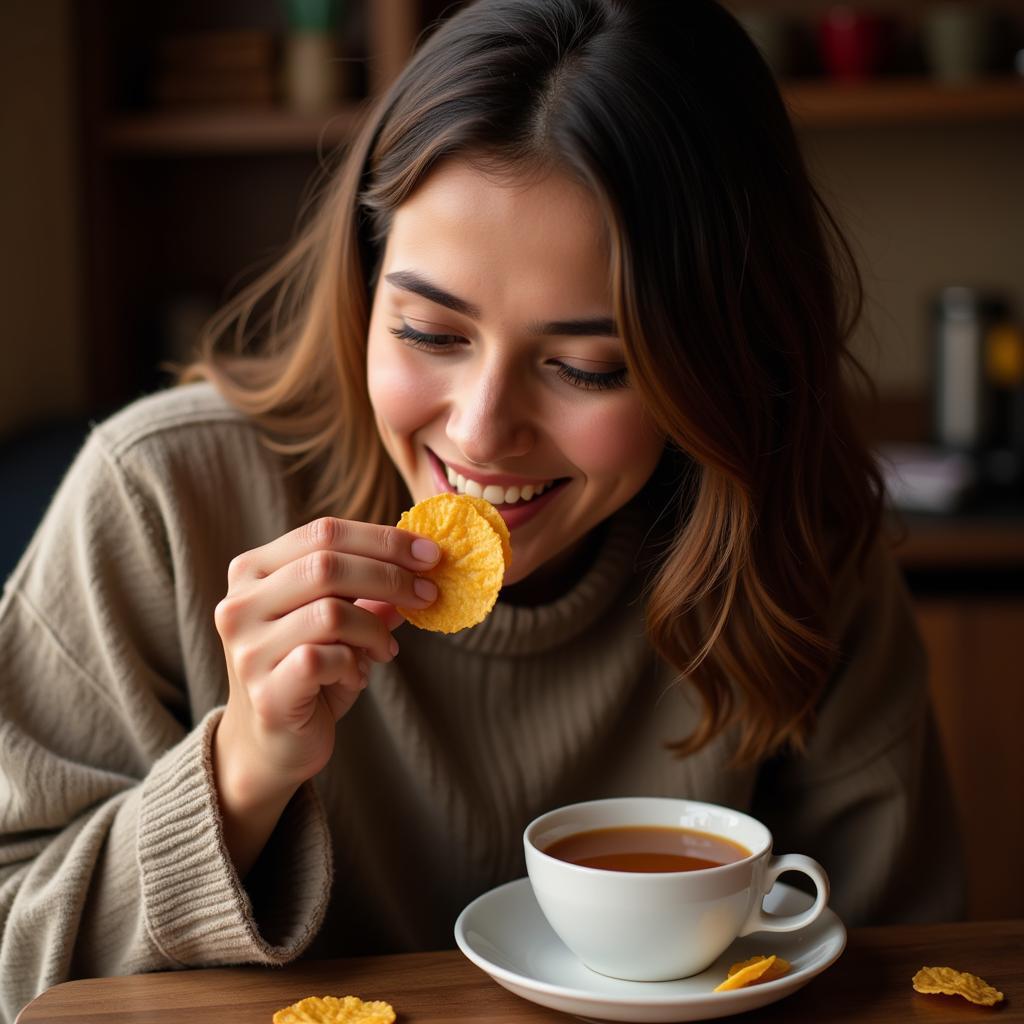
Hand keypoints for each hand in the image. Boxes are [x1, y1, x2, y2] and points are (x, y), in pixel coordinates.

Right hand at [213, 516, 439, 802]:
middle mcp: (240, 604)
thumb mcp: (340, 621)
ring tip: (385, 649)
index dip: (382, 539)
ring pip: (330, 611)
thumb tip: (423, 561)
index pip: (323, 532)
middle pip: (327, 564)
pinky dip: (354, 664)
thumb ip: (369, 590)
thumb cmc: (309, 671)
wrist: (271, 745)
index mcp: (253, 571)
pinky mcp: (265, 690)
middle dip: (390, 576)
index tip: (430, 553)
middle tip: (428, 594)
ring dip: (373, 628)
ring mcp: (247, 648)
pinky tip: (357, 676)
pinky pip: (325, 658)